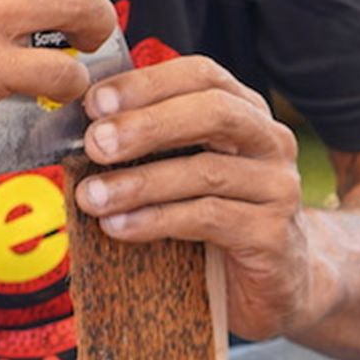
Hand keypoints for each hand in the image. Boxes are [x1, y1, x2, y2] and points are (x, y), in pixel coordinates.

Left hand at [70, 55, 320, 339]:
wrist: (274, 284)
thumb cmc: (216, 219)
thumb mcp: (185, 171)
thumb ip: (152, 145)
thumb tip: (82, 128)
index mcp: (246, 112)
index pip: (202, 75)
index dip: (148, 83)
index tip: (95, 102)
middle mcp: (270, 141)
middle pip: (214, 112)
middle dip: (147, 124)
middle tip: (94, 144)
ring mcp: (278, 187)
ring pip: (206, 171)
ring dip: (140, 182)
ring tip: (92, 196)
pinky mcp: (273, 235)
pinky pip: (210, 218)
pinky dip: (157, 220)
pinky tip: (119, 228)